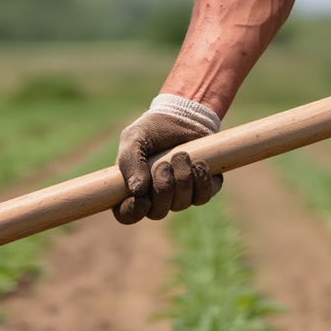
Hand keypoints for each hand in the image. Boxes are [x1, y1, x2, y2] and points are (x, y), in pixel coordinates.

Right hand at [113, 96, 222, 224]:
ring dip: (182, 179)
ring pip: (181, 204)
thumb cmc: (152, 130)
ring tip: (181, 155)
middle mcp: (155, 197)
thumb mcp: (134, 138)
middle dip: (162, 188)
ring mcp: (179, 195)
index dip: (133, 212)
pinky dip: (201, 181)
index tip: (142, 198)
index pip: (127, 214)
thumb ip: (130, 162)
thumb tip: (137, 190)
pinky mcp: (201, 188)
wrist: (182, 116)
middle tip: (164, 164)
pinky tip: (199, 163)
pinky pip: (203, 196)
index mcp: (133, 189)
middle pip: (158, 212)